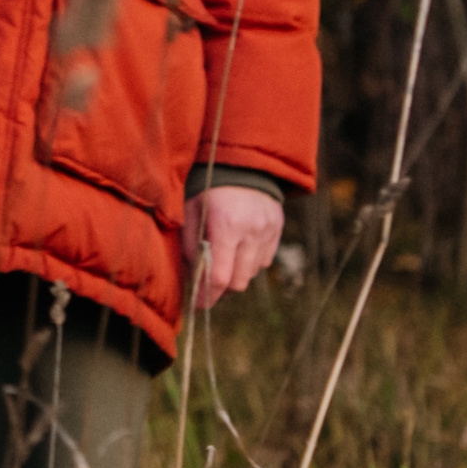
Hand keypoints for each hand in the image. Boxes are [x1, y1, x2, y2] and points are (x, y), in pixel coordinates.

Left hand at [183, 182, 283, 306]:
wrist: (241, 163)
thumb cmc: (207, 187)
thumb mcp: (190, 210)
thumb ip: (189, 244)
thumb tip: (191, 277)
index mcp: (226, 225)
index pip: (221, 276)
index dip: (208, 296)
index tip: (198, 305)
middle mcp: (251, 231)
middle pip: (239, 281)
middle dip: (222, 290)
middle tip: (207, 288)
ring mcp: (268, 231)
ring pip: (252, 272)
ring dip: (236, 274)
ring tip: (221, 262)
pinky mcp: (277, 229)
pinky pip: (264, 259)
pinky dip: (249, 261)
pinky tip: (238, 248)